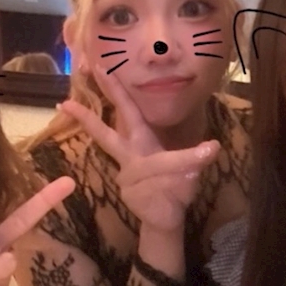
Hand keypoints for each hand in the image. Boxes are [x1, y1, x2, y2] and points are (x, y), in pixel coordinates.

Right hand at [58, 73, 218, 231]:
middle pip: (108, 136)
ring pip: (157, 164)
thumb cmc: (173, 186)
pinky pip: (162, 186)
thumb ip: (192, 156)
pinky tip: (185, 189)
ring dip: (186, 162)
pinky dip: (180, 186)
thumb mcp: (185, 166)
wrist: (165, 218)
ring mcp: (127, 178)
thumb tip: (212, 147)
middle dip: (90, 117)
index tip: (102, 67)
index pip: (126, 112)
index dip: (114, 91)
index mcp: (138, 143)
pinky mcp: (132, 196)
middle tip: (73, 99)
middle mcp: (129, 158)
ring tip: (209, 152)